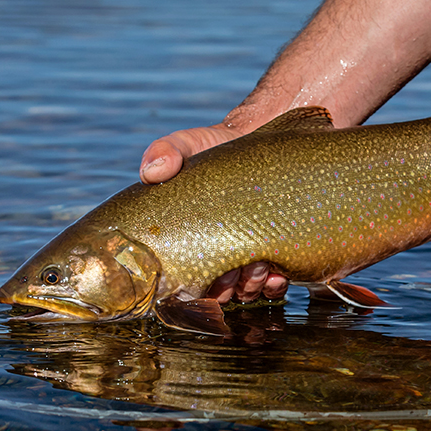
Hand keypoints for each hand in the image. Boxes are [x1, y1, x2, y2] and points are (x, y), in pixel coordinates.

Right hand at [141, 126, 289, 300]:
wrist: (271, 139)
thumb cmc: (222, 149)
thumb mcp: (192, 144)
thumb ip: (167, 150)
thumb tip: (152, 172)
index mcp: (192, 239)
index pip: (185, 279)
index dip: (196, 286)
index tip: (209, 275)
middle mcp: (219, 253)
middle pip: (218, 291)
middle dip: (228, 287)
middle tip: (238, 269)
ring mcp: (249, 257)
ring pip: (246, 291)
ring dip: (252, 286)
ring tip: (259, 266)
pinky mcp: (279, 256)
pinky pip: (275, 286)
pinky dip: (275, 285)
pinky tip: (278, 272)